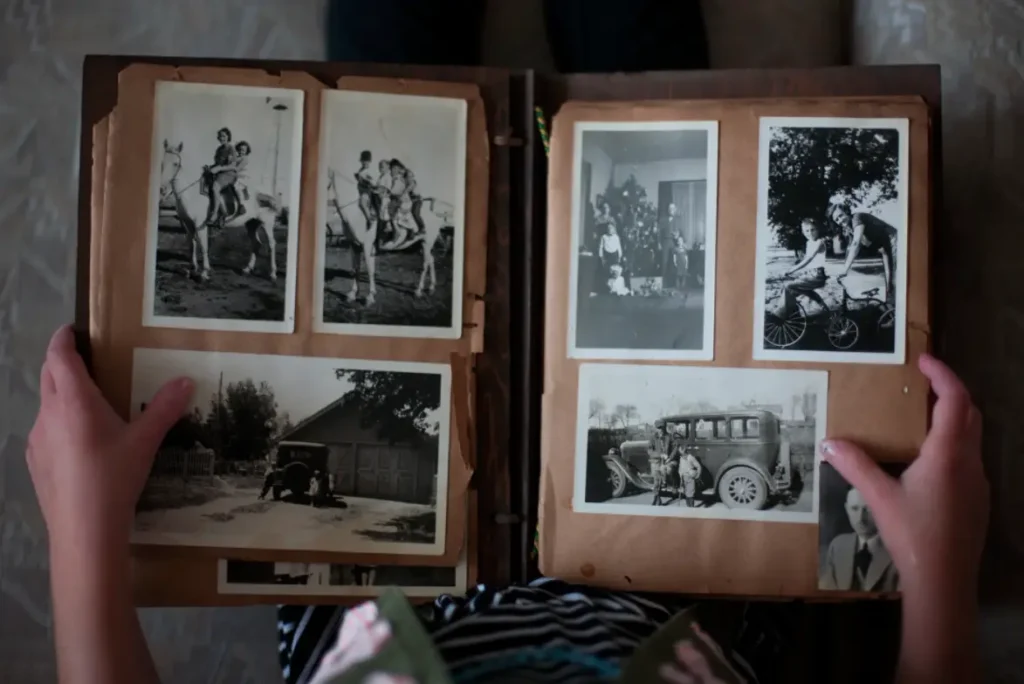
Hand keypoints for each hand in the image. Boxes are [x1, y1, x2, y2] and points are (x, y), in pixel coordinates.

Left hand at [27, 326, 193, 550]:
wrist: (83, 530)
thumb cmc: (113, 477)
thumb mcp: (145, 441)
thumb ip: (165, 408)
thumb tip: (186, 381)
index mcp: (73, 401)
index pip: (59, 357)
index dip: (63, 339)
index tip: (72, 330)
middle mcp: (49, 414)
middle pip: (48, 376)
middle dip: (62, 363)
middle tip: (86, 360)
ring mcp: (37, 439)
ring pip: (46, 405)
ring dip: (61, 396)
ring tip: (89, 404)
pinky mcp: (35, 462)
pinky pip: (45, 431)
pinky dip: (59, 424)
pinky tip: (81, 444)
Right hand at [821, 354, 987, 600]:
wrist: (944, 581)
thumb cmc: (913, 535)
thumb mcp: (879, 497)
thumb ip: (855, 466)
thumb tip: (829, 443)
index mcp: (948, 454)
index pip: (955, 400)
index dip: (943, 375)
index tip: (924, 360)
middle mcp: (970, 462)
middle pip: (970, 414)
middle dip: (950, 392)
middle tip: (921, 384)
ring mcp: (978, 482)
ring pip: (973, 437)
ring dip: (953, 418)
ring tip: (920, 417)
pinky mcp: (977, 500)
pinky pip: (969, 458)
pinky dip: (952, 444)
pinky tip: (926, 460)